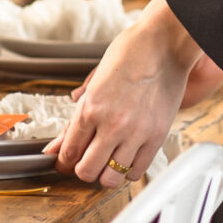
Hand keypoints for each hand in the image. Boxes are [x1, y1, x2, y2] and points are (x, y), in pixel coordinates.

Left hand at [47, 0, 209, 187]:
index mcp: (91, 107)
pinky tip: (126, 157)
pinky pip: (137, 171)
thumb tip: (57, 144)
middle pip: (86, 172)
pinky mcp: (156, 137)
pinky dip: (128, 170)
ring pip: (111, 178)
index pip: (68, 153)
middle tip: (85, 161)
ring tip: (107, 161)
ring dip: (105, 173)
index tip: (65, 163)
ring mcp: (136, 133)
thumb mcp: (95, 81)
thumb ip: (76, 118)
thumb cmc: (130, 53)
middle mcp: (111, 124)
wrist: (165, 43)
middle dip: (82, 170)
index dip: (63, 162)